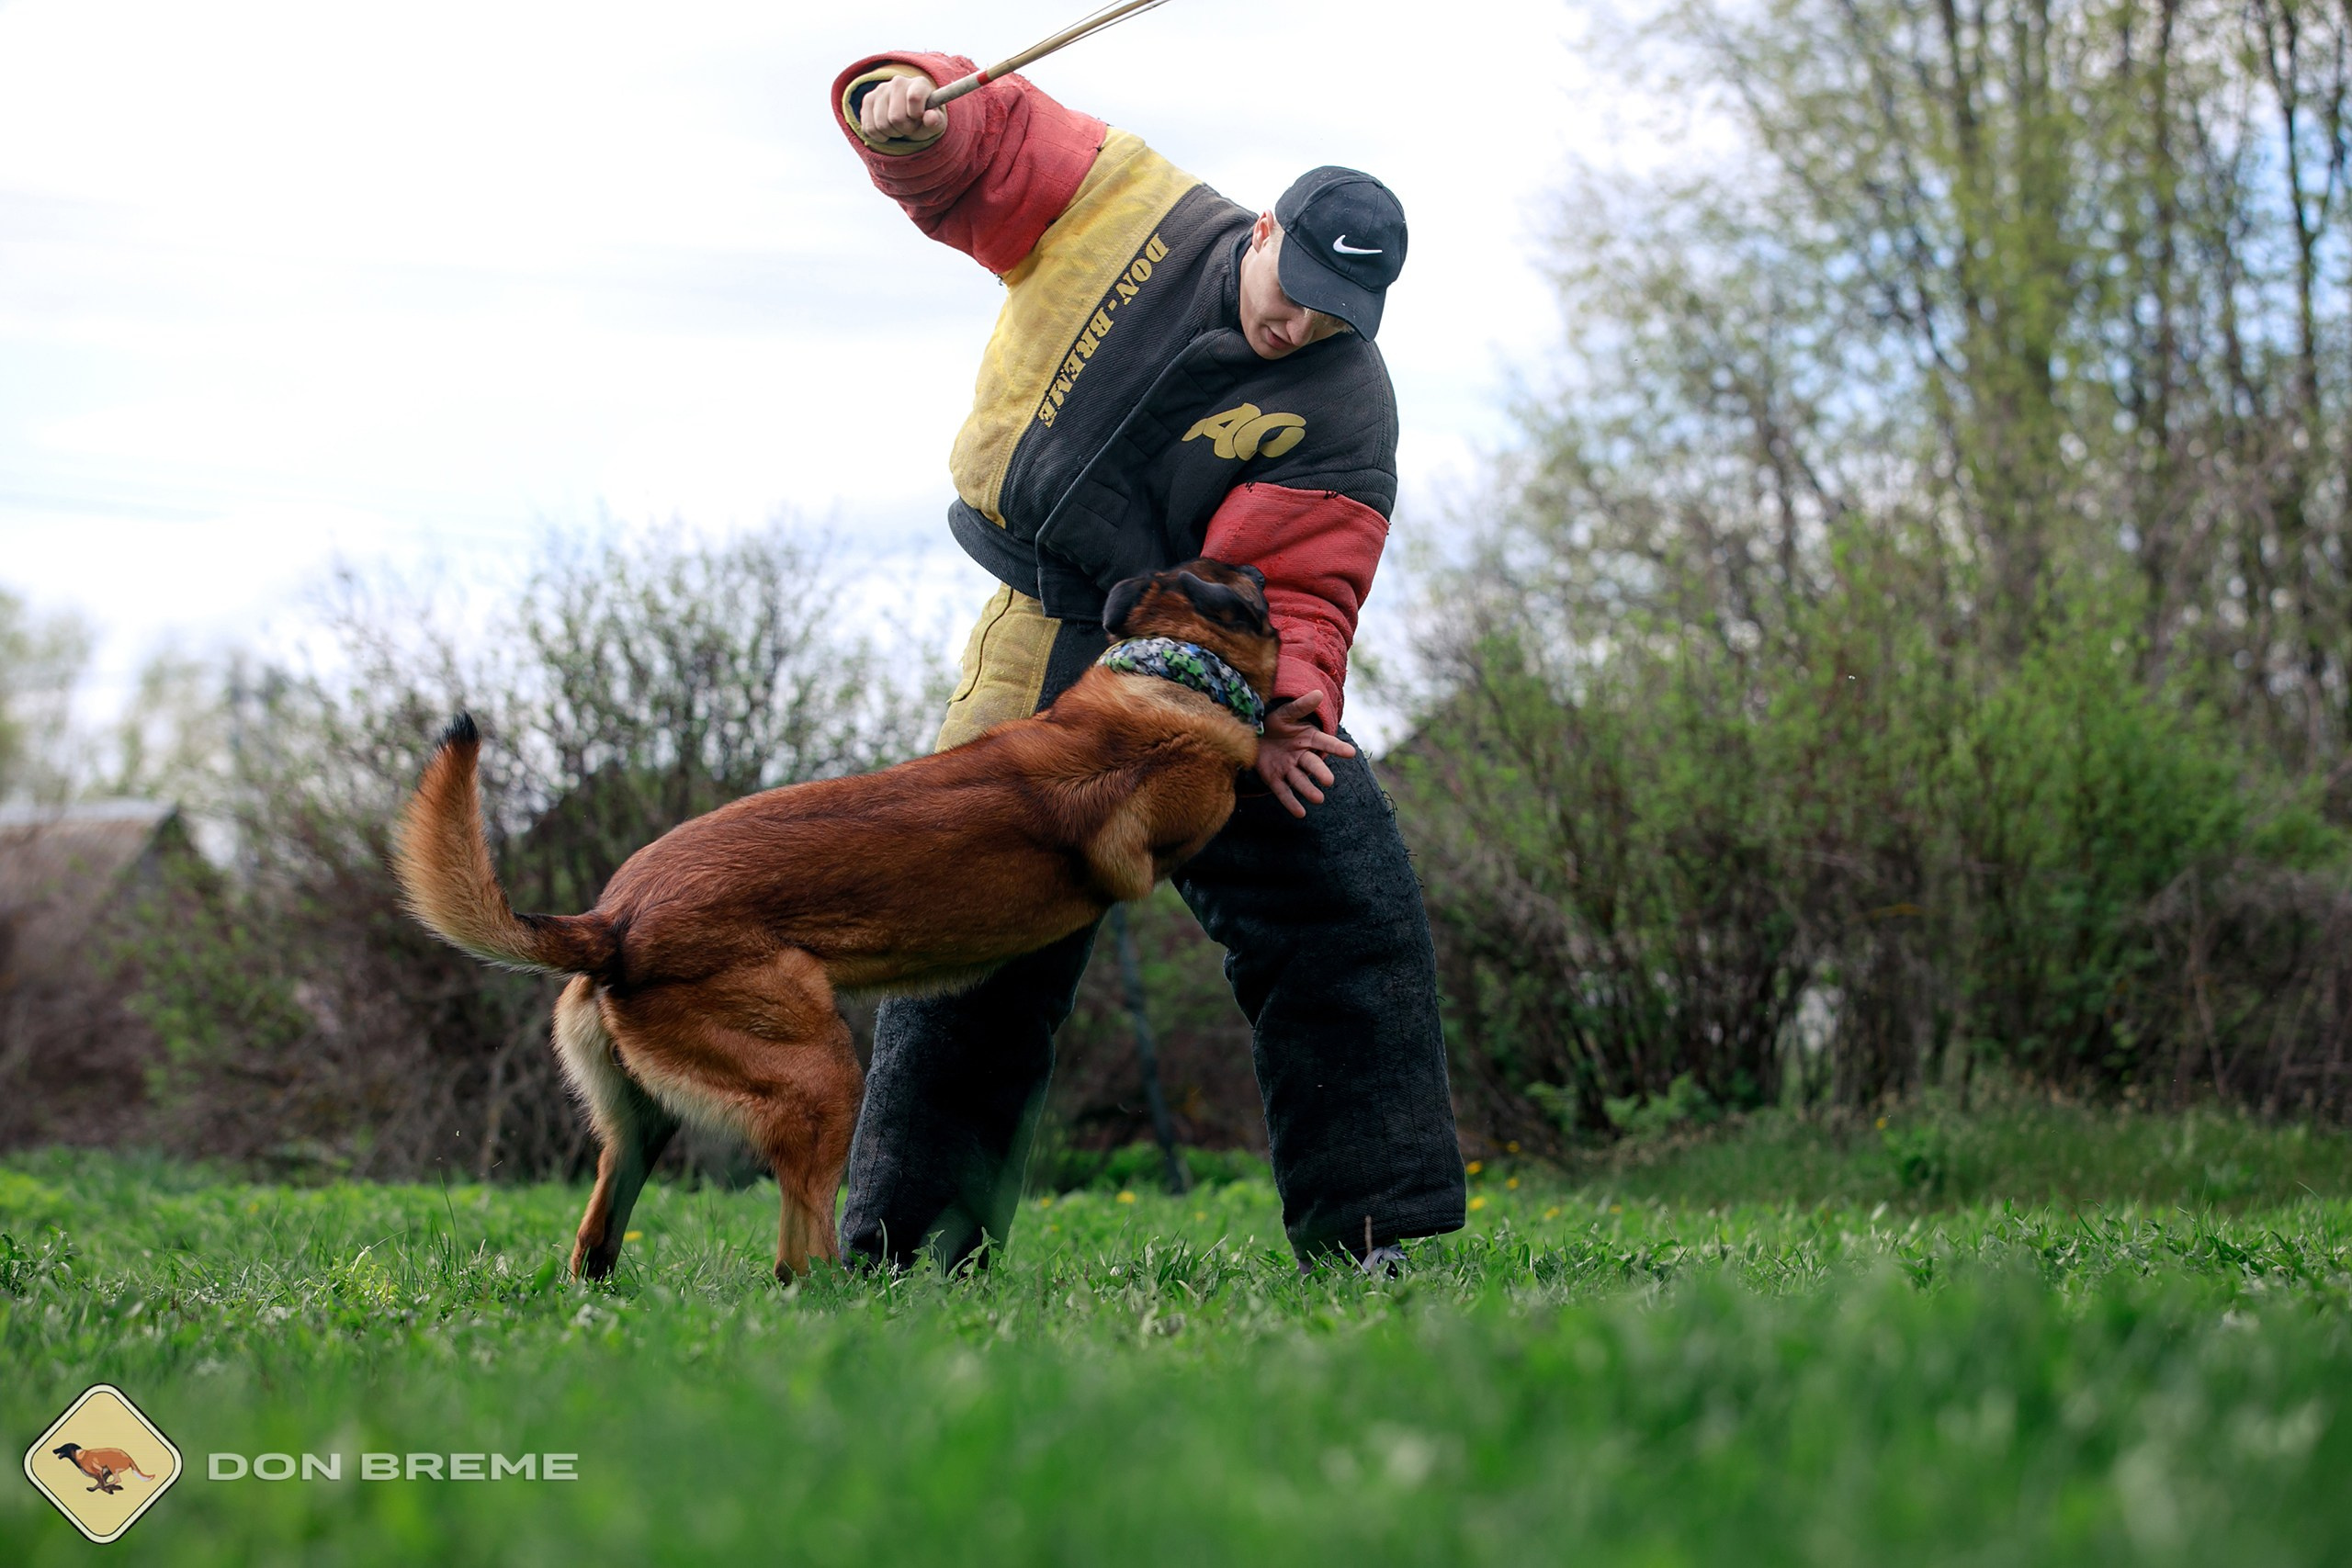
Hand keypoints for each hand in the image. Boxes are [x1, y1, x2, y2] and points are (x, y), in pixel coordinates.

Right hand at [860, 74, 944, 142]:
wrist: (910, 118)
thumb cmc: (925, 120)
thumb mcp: (936, 123)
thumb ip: (936, 121)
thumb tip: (930, 117)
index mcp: (920, 84)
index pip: (914, 98)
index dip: (916, 115)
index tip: (919, 118)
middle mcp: (898, 82)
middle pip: (896, 117)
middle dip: (905, 129)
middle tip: (911, 126)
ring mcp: (880, 89)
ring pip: (881, 124)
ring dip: (892, 133)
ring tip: (900, 127)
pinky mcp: (868, 100)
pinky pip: (869, 127)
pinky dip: (879, 135)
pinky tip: (887, 130)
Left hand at [1252, 691, 1355, 816]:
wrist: (1255, 733)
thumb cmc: (1275, 722)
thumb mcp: (1286, 712)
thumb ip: (1301, 706)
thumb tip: (1318, 694)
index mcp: (1308, 738)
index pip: (1325, 743)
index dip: (1336, 748)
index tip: (1350, 753)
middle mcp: (1301, 756)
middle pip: (1313, 765)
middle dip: (1320, 772)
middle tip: (1329, 781)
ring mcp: (1288, 768)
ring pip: (1300, 780)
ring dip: (1308, 790)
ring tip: (1318, 799)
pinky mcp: (1274, 779)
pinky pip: (1283, 792)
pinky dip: (1291, 803)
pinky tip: (1300, 813)